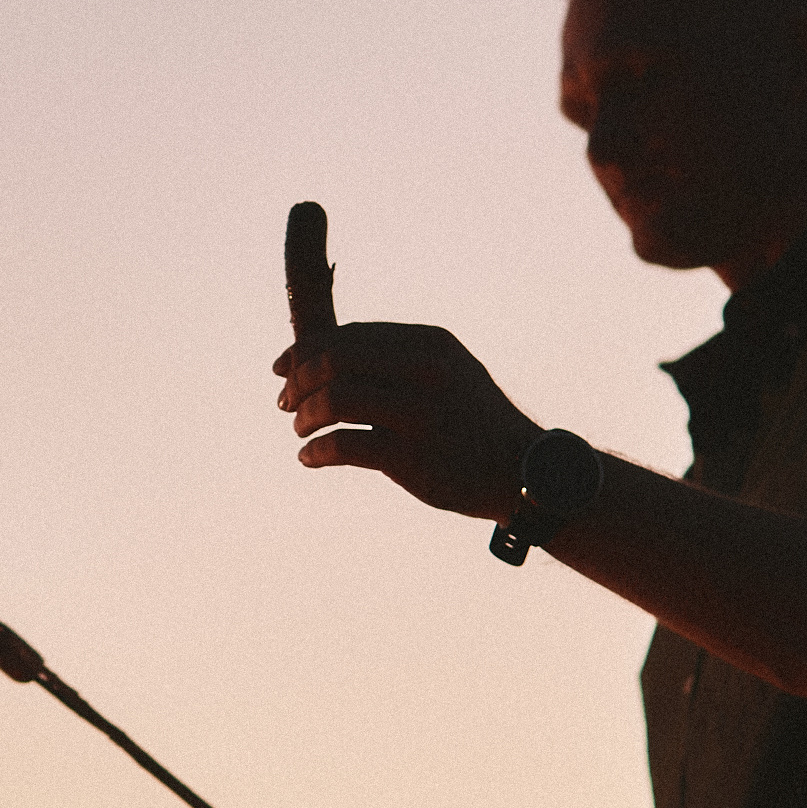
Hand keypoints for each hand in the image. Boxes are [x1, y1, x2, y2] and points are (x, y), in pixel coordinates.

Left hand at [273, 323, 539, 520]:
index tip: (282, 369)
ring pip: (334, 399)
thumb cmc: (473, 422)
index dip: (306, 350)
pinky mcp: (412, 458)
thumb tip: (324, 355)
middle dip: (298, 380)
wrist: (524, 471)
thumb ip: (396, 359)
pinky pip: (342, 445)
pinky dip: (316, 451)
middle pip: (334, 360)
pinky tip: (309, 458)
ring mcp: (419, 414)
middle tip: (283, 402)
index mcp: (429, 343)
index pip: (349, 336)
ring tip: (299, 431)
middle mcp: (424, 371)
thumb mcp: (446, 372)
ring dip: (304, 416)